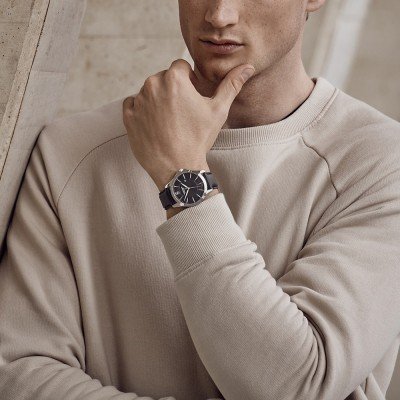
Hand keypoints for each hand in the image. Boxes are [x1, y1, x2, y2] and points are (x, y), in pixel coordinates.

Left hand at [122, 59, 254, 190]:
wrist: (178, 168)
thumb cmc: (199, 139)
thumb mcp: (218, 111)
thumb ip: (231, 84)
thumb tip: (247, 67)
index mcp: (174, 79)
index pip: (180, 67)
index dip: (189, 81)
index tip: (192, 98)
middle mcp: (152, 85)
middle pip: (163, 78)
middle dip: (172, 90)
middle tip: (182, 113)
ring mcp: (138, 101)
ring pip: (149, 92)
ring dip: (158, 100)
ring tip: (169, 122)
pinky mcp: (128, 117)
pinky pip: (133, 104)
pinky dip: (142, 111)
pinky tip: (155, 125)